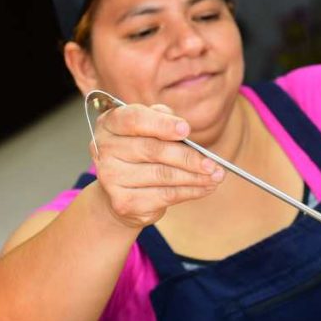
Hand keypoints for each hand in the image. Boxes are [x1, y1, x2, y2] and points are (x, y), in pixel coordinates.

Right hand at [90, 103, 224, 228]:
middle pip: (153, 150)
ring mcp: (111, 177)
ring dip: (195, 177)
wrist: (122, 193)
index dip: (162, 124)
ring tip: (216, 176)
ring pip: (163, 175)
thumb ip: (163, 121)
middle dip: (188, 157)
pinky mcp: (123, 202)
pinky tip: (206, 188)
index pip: (134, 119)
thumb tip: (184, 129)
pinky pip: (165, 195)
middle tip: (213, 163)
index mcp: (110, 124)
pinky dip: (191, 191)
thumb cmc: (141, 155)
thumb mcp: (150, 130)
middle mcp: (104, 149)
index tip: (186, 130)